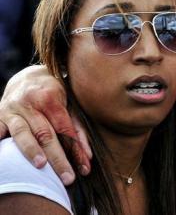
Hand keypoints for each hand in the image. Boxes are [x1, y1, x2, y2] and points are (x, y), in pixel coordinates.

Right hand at [0, 66, 91, 183]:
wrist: (26, 78)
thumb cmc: (53, 93)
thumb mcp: (69, 103)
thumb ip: (78, 128)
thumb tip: (87, 156)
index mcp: (50, 98)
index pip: (65, 128)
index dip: (75, 149)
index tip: (83, 168)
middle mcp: (29, 103)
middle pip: (45, 134)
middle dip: (57, 158)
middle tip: (67, 177)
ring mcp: (11, 110)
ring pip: (22, 134)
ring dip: (31, 151)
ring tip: (41, 166)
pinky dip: (1, 145)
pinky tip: (6, 160)